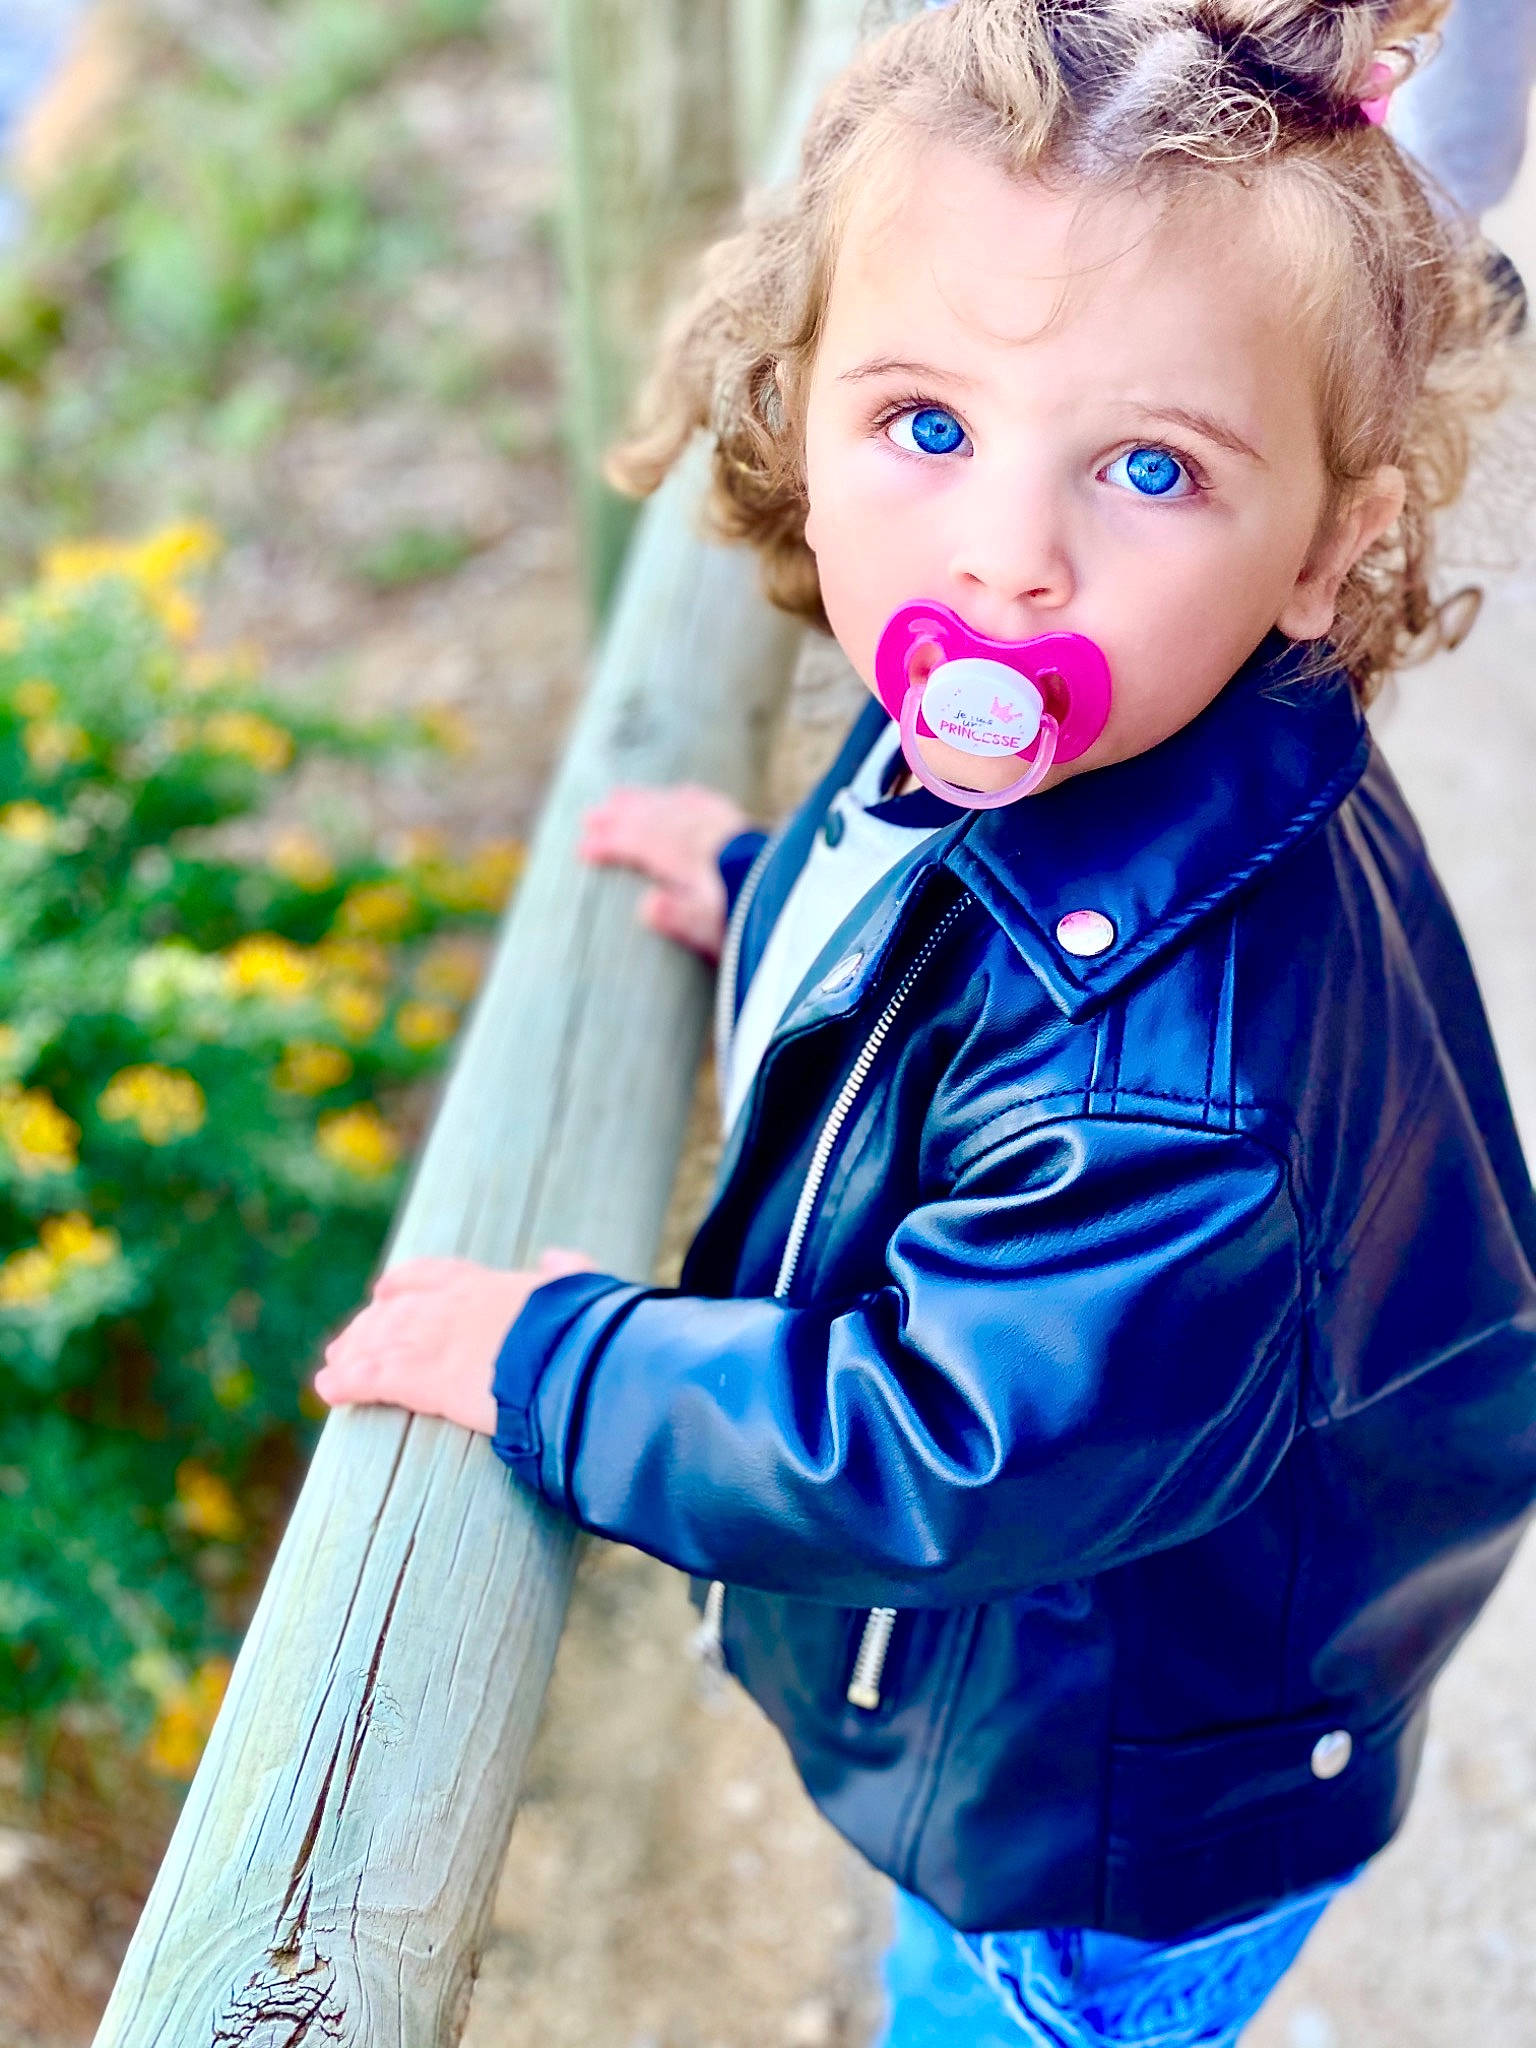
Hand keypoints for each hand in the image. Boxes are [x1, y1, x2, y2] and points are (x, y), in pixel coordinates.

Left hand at [314, 1250, 596, 1434]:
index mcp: (487, 1285)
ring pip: (376, 1343)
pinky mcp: (421, 1376)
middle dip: (368, 1329)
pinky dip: (347, 1384)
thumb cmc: (585, 1326)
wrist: (572, 1353)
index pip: (431, 1275)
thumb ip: (567, 1273)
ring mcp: (431, 1338)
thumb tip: (559, 1258)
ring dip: (352, 1357)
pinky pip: (371, 1378)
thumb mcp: (581, 1289)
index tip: (384, 1292)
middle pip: (392, 1311)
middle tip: (348, 1346)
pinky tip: (328, 1393)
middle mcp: (449, 1305)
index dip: (403, 1285)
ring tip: (332, 1374)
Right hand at [578, 782, 751, 961]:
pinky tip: (682, 794)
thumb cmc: (760, 928)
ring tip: (618, 797)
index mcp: (695, 861)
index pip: (642, 845)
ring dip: (648, 802)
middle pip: (658, 820)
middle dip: (620, 817)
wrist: (814, 905)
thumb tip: (647, 906)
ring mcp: (732, 829)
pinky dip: (691, 798)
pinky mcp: (752, 831)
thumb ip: (684, 920)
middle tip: (588, 816)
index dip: (610, 845)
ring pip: (681, 806)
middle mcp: (711, 837)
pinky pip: (714, 804)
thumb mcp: (720, 935)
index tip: (581, 850)